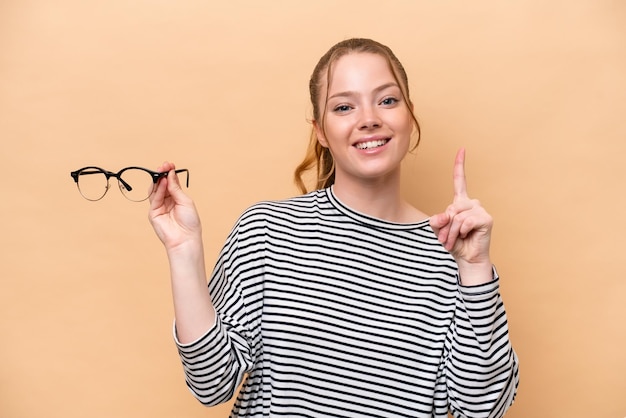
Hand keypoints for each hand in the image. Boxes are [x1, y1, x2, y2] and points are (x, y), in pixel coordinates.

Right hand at [148, 162, 201, 250]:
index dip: (169, 173)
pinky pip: (154, 198)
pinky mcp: (153, 213)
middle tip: (164, 165)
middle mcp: (167, 201)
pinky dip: (158, 189)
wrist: (185, 238)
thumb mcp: (185, 201)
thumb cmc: (190, 222)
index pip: (171, 183)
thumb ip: (176, 188)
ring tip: (162, 171)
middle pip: (161, 185)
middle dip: (162, 174)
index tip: (170, 164)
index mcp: (176, 198)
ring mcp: (159, 207)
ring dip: (158, 180)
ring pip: (155, 190)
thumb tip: (170, 174)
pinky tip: (163, 182)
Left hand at [430, 149, 492, 281]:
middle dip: (445, 226)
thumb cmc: (455, 243)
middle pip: (451, 208)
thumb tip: (443, 216)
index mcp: (460, 203)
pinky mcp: (486, 218)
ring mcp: (480, 210)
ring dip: (452, 232)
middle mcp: (472, 203)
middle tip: (446, 239)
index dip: (460, 166)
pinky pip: (466, 221)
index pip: (460, 181)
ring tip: (454, 241)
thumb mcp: (440, 231)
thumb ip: (437, 222)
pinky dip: (462, 231)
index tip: (462, 149)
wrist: (467, 259)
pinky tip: (467, 236)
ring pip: (457, 216)